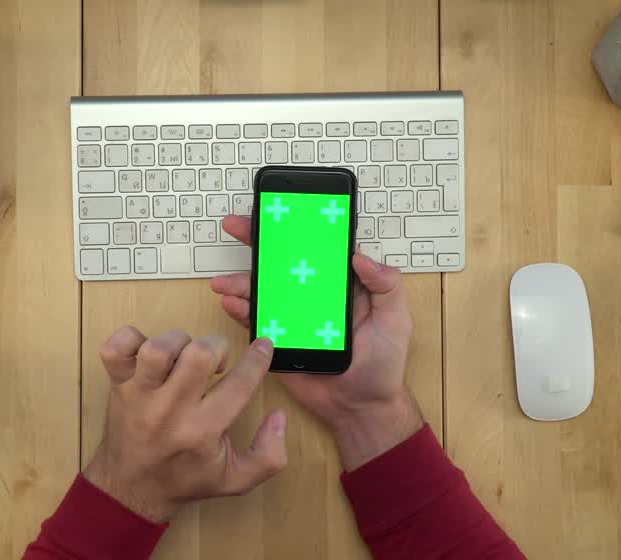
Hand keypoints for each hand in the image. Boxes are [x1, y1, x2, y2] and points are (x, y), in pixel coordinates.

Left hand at [83, 327, 287, 522]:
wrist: (131, 489)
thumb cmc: (185, 478)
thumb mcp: (236, 479)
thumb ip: (269, 455)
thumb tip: (278, 416)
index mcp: (201, 432)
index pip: (239, 383)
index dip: (258, 358)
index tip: (263, 347)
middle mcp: (169, 411)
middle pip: (198, 354)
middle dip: (217, 347)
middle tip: (216, 362)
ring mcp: (139, 396)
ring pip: (158, 347)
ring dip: (178, 342)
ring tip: (182, 357)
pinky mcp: (116, 385)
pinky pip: (115, 347)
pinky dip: (132, 339)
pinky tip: (147, 353)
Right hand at [210, 215, 423, 470]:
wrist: (362, 408)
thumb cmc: (384, 365)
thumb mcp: (396, 319)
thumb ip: (385, 285)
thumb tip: (359, 255)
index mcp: (340, 285)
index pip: (317, 249)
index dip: (298, 229)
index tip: (279, 212)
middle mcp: (313, 296)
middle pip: (282, 263)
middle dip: (257, 242)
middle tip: (236, 226)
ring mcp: (293, 317)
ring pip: (264, 290)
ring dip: (241, 281)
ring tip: (224, 281)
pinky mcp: (279, 341)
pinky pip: (256, 321)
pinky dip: (241, 309)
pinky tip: (231, 302)